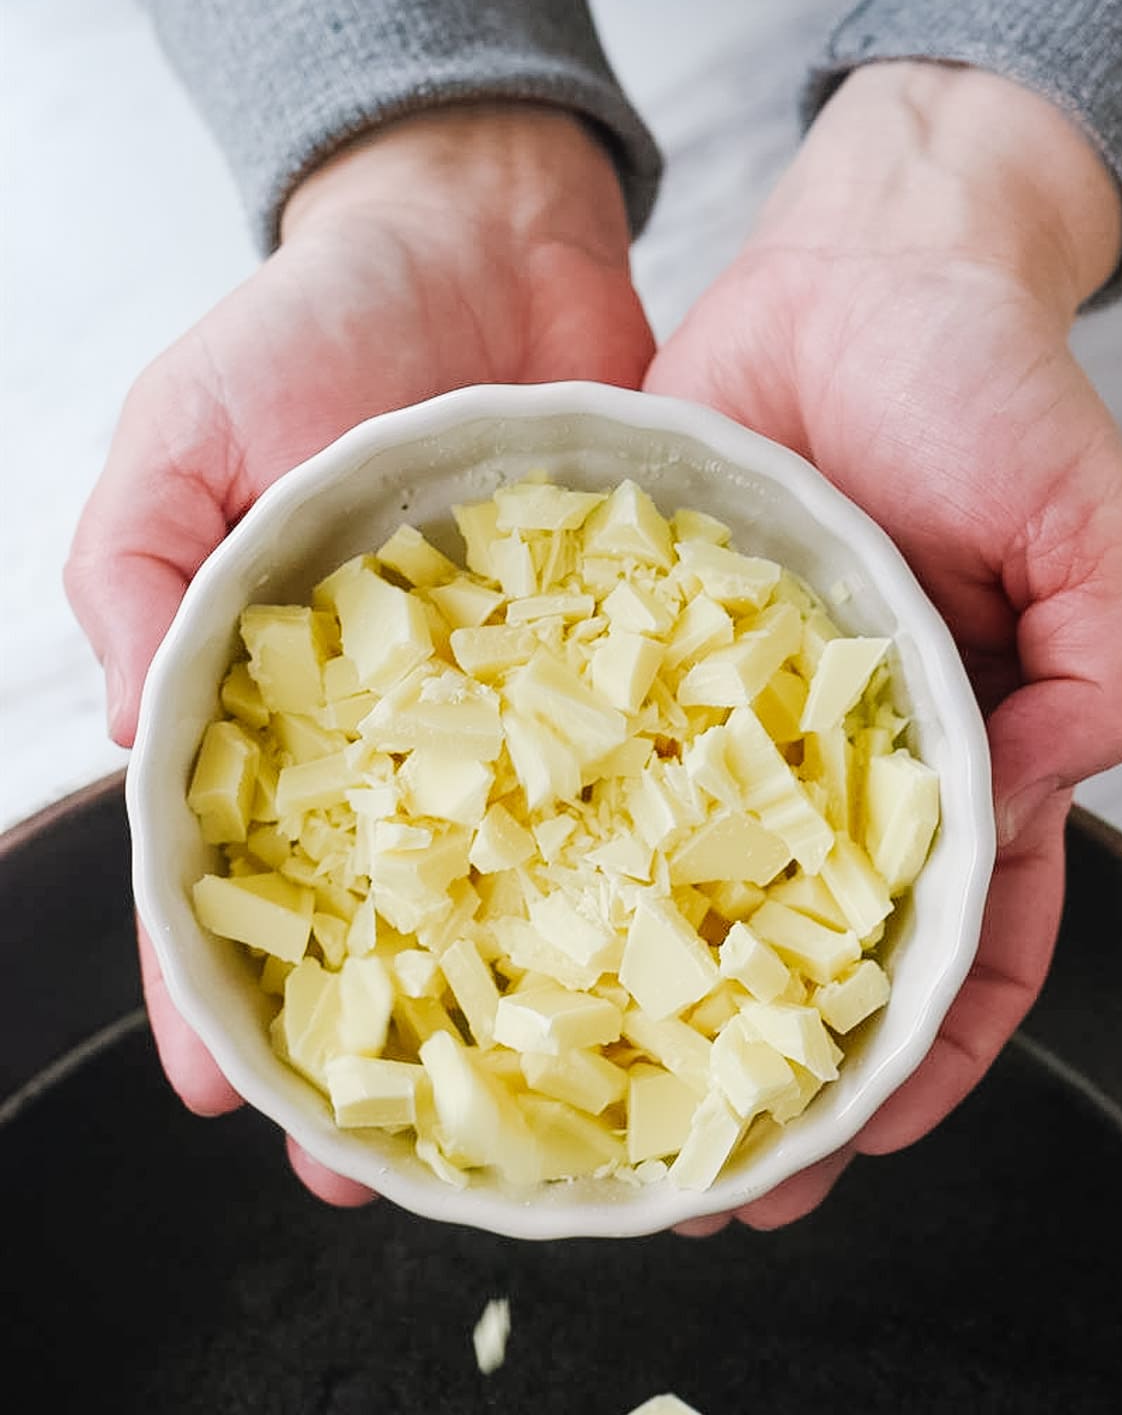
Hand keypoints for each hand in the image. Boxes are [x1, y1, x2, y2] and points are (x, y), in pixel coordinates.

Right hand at [66, 104, 652, 1203]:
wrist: (489, 236)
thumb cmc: (316, 328)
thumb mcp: (187, 436)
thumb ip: (141, 578)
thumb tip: (131, 743)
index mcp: (281, 718)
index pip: (235, 886)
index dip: (223, 998)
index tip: (236, 1101)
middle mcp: (414, 751)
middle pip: (397, 934)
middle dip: (395, 1059)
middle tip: (408, 1179)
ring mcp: (535, 726)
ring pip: (539, 901)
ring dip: (546, 1020)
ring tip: (568, 1133)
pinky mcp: (648, 682)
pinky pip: (662, 800)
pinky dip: (675, 889)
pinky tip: (696, 977)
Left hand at [654, 63, 1121, 1234]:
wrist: (857, 266)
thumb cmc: (985, 381)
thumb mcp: (1085, 521)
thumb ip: (1099, 661)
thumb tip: (1044, 781)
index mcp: (969, 757)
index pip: (968, 944)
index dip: (930, 1053)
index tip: (869, 1141)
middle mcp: (848, 766)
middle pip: (822, 959)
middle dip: (786, 1079)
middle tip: (722, 1186)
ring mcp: (742, 727)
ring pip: (707, 900)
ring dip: (675, 1010)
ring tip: (618, 1109)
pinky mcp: (651, 667)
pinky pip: (611, 779)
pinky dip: (583, 863)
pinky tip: (532, 936)